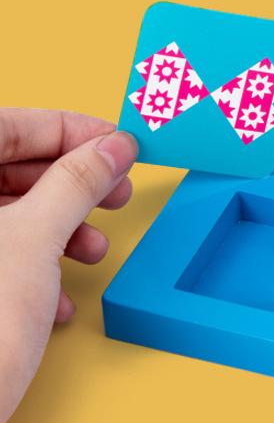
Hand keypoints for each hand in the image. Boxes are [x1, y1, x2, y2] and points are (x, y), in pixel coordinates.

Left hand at [0, 109, 137, 422]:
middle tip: (114, 187)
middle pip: (7, 170)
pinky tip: (59, 297)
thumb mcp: (35, 241)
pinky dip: (35, 269)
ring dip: (60, 230)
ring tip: (95, 248)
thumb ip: (77, 181)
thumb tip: (112, 148)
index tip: (114, 140)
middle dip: (70, 182)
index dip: (68, 128)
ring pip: (6, 216)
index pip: (6, 125)